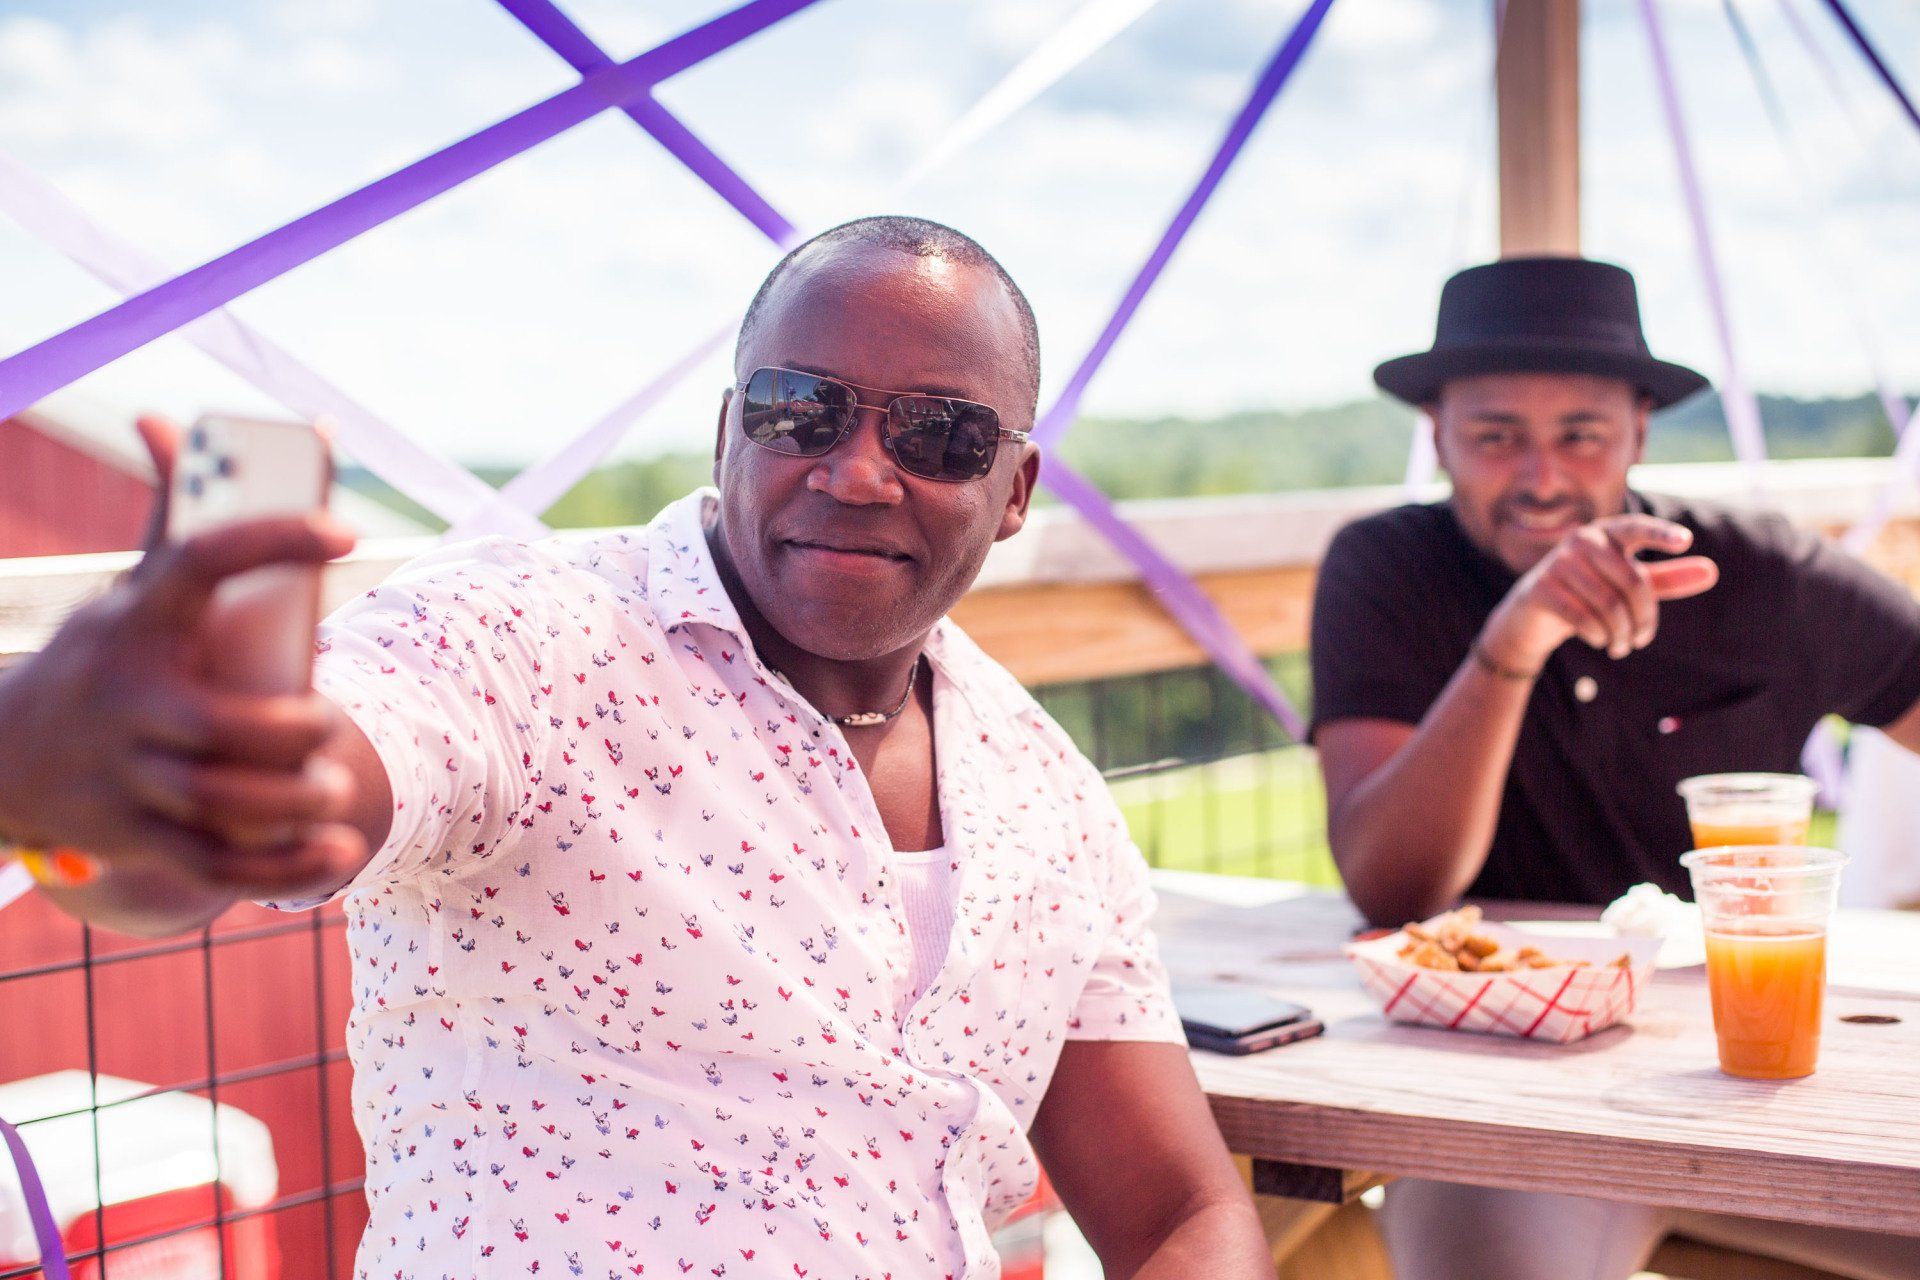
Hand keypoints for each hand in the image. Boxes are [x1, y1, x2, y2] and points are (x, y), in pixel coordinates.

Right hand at [0, 415, 367, 895]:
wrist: (13, 756)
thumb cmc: (110, 654)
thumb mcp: (133, 587)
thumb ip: (170, 514)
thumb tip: (167, 418)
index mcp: (139, 621)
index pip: (199, 561)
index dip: (272, 537)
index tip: (343, 529)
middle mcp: (130, 701)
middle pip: (220, 723)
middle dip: (288, 732)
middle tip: (328, 723)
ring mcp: (131, 775)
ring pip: (221, 801)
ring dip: (291, 804)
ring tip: (334, 788)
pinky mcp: (139, 835)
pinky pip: (216, 862)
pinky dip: (282, 867)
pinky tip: (335, 853)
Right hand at [1480, 514, 1718, 670]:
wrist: (1533, 615)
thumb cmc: (1589, 594)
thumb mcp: (1629, 587)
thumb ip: (1668, 579)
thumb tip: (1712, 572)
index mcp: (1605, 533)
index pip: (1635, 528)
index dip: (1659, 534)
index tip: (1685, 541)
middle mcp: (1580, 541)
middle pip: (1632, 581)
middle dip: (1644, 618)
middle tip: (1642, 640)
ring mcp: (1558, 563)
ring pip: (1609, 605)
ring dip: (1621, 634)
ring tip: (1623, 646)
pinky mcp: (1541, 588)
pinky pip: (1583, 618)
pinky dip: (1598, 636)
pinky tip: (1601, 641)